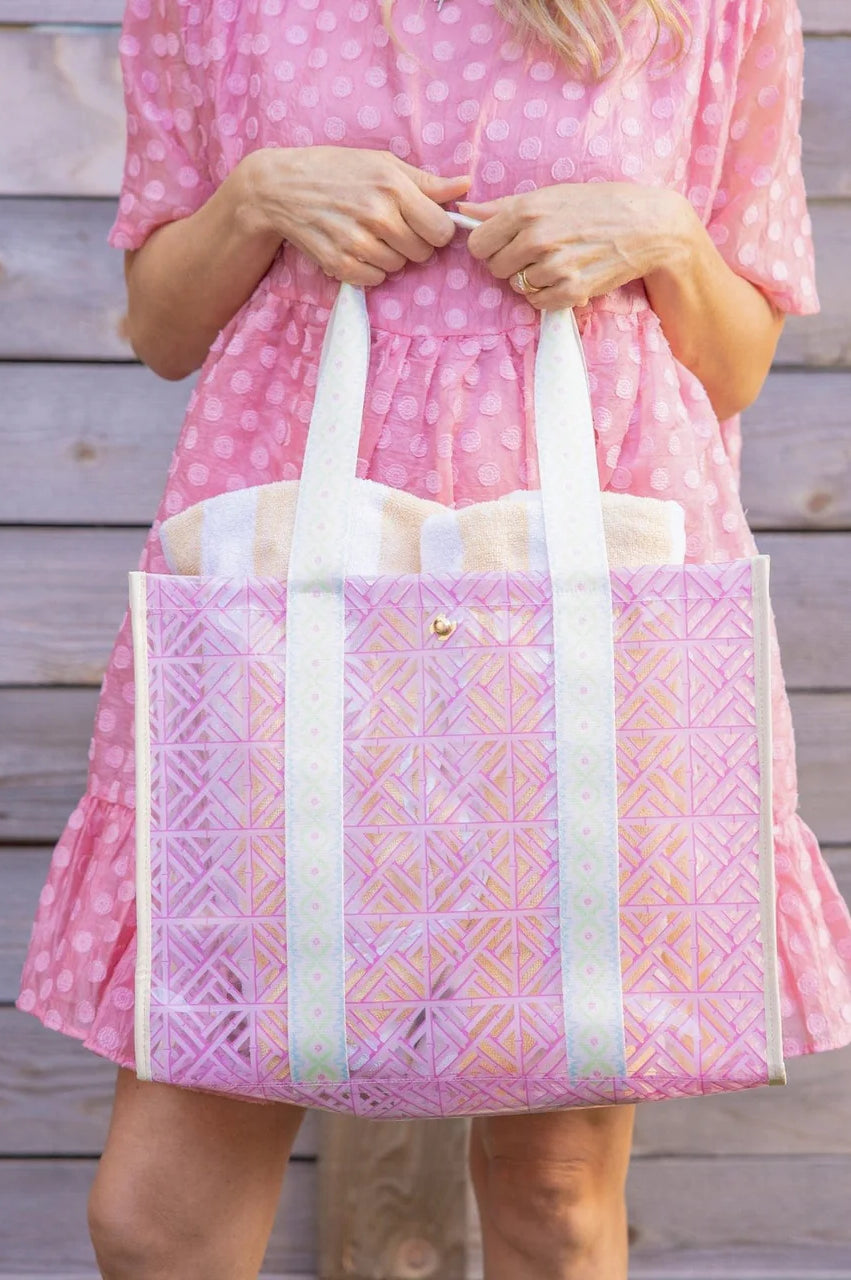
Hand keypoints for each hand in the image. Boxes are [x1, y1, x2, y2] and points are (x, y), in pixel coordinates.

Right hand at [239, 146, 470, 285]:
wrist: (281, 188)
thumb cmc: (337, 170)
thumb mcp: (382, 164)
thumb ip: (427, 181)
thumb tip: (466, 186)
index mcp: (393, 187)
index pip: (441, 231)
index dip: (435, 229)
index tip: (422, 222)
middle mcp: (377, 217)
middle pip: (422, 253)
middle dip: (413, 242)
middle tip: (391, 226)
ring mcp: (357, 244)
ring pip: (399, 267)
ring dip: (390, 255)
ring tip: (369, 233)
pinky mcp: (340, 265)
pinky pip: (375, 279)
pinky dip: (370, 269)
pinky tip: (355, 247)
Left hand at [459, 184, 693, 309]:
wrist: (646, 225)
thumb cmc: (597, 204)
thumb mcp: (550, 195)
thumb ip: (503, 207)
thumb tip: (464, 212)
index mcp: (527, 211)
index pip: (479, 244)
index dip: (490, 246)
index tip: (505, 243)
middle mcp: (537, 239)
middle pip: (497, 268)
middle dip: (511, 263)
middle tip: (537, 253)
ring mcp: (554, 267)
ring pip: (519, 287)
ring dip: (533, 279)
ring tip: (558, 262)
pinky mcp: (572, 291)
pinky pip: (539, 303)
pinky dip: (548, 295)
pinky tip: (565, 277)